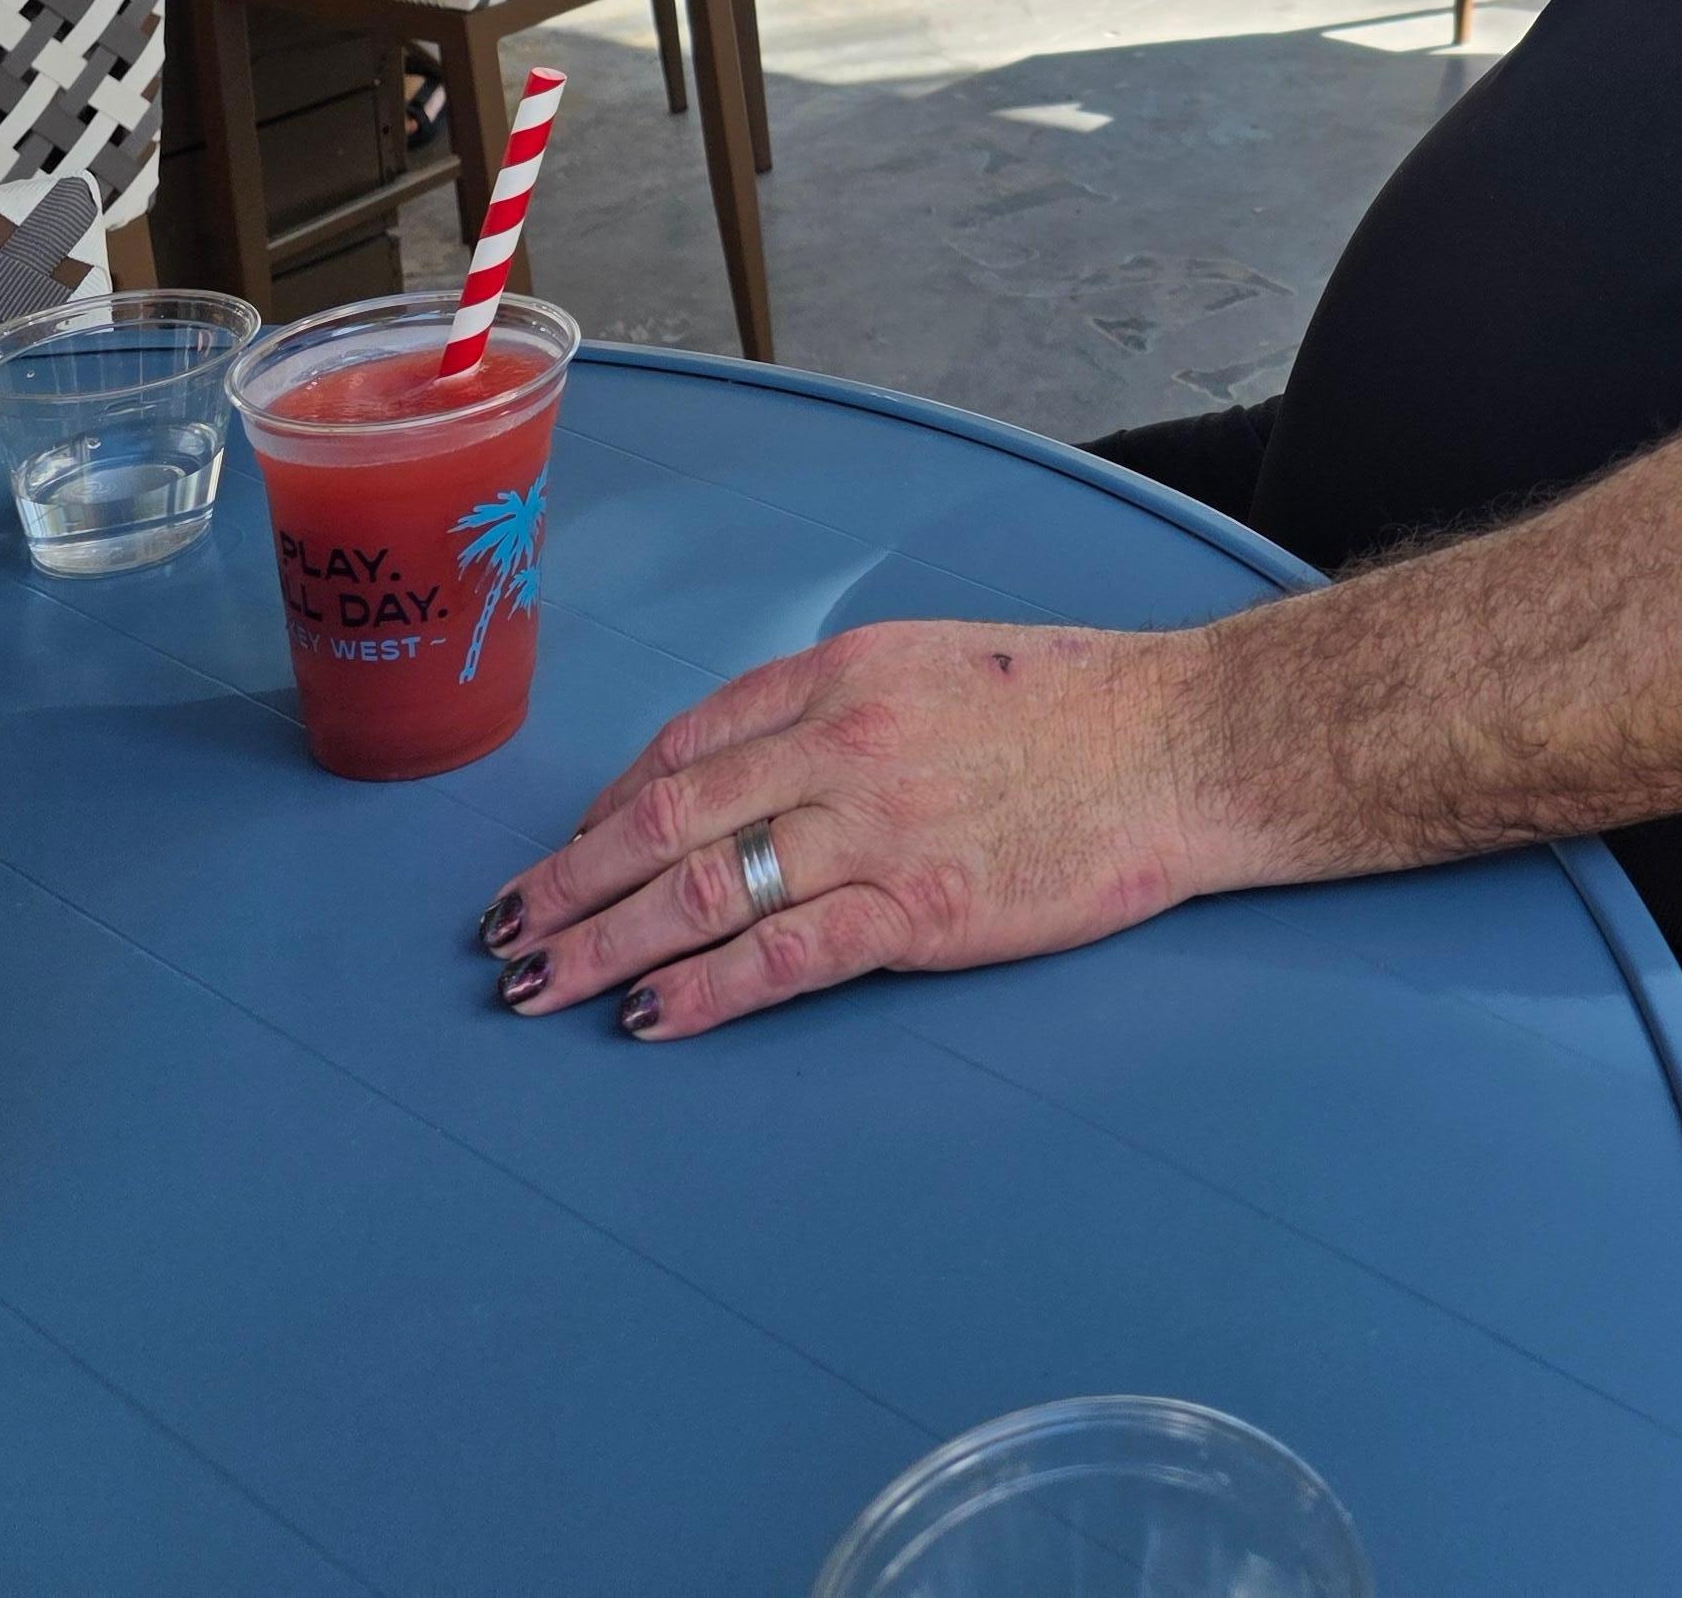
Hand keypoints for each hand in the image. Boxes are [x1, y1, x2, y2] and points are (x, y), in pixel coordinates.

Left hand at [474, 620, 1209, 1038]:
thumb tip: (737, 777)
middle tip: (504, 934)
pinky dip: (703, 991)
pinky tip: (649, 1018)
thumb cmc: (1065, 705)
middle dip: (568, 882)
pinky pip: (783, 955)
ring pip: (701, 890)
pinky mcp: (920, 907)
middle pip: (664, 818)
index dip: (607, 808)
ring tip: (541, 988)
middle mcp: (841, 740)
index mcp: (840, 673)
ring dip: (605, 944)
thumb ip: (833, 708)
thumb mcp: (931, 663)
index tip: (565, 854)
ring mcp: (877, 826)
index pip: (685, 743)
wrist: (1178, 743)